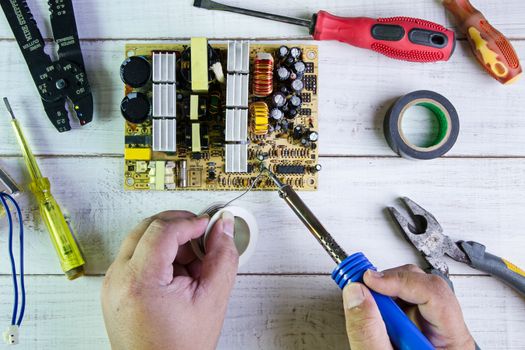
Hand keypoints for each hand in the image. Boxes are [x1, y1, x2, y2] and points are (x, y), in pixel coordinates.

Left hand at [101, 210, 238, 349]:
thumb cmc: (179, 349)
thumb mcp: (212, 300)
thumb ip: (222, 257)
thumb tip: (223, 227)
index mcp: (139, 281)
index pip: (163, 230)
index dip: (190, 222)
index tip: (208, 225)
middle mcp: (118, 279)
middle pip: (147, 227)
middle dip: (178, 226)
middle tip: (202, 239)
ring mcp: (113, 284)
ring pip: (141, 239)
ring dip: (169, 241)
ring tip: (192, 265)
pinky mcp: (115, 289)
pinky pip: (136, 256)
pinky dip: (159, 255)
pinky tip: (178, 275)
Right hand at [342, 264, 474, 349]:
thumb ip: (368, 333)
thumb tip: (356, 295)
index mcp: (453, 344)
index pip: (434, 294)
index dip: (400, 281)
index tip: (369, 281)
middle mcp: (446, 333)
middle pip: (423, 286)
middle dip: (389, 283)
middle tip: (359, 284)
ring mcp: (431, 331)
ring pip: (409, 293)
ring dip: (383, 294)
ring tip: (363, 305)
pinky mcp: (414, 331)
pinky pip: (399, 306)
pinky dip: (380, 304)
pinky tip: (370, 314)